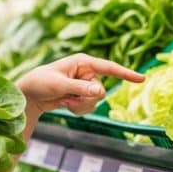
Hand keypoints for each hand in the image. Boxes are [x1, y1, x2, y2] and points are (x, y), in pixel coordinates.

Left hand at [17, 54, 143, 115]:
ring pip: (96, 101)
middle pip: (100, 90)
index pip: (109, 67)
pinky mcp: (82, 95)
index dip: (125, 73)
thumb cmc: (41, 82)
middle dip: (86, 98)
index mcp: (83, 62)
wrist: (30, 94)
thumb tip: (100, 91)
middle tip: (67, 97)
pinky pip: (90, 107)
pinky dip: (79, 109)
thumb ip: (80, 88)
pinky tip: (65, 104)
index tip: (142, 78)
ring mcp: (85, 84)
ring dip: (80, 105)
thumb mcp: (59, 85)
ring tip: (64, 100)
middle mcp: (87, 72)